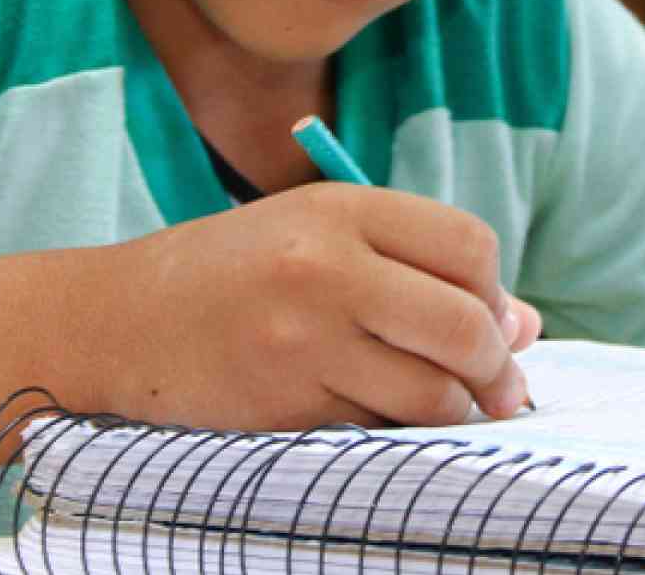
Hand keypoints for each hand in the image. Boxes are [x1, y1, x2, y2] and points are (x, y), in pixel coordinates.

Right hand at [73, 185, 540, 431]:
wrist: (117, 321)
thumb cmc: (232, 275)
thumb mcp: (321, 238)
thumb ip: (419, 269)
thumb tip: (527, 327)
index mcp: (342, 209)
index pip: (470, 245)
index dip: (495, 291)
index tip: (490, 320)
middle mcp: (325, 268)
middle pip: (466, 326)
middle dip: (497, 369)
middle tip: (500, 390)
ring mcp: (302, 340)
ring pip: (430, 394)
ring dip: (451, 412)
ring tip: (439, 408)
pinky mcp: (282, 405)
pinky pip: (376, 433)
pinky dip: (394, 435)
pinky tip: (376, 418)